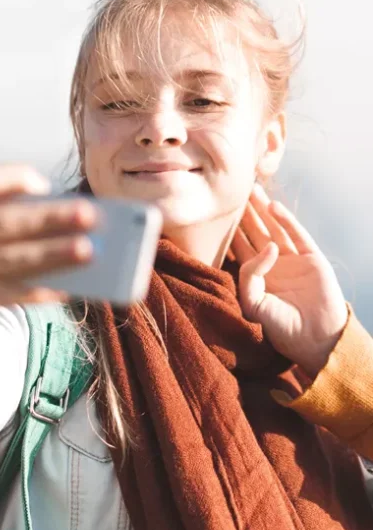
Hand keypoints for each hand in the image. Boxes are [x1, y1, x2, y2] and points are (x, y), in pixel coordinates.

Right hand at [0, 165, 96, 391]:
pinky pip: (2, 296)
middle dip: (48, 219)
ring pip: (6, 261)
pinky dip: (34, 292)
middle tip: (89, 215)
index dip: (14, 179)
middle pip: (1, 224)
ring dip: (50, 255)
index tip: (45, 185)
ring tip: (87, 251)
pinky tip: (64, 290)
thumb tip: (44, 206)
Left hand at [230, 184, 347, 377]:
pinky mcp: (311, 258)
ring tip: (251, 189)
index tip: (216, 211)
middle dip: (244, 213)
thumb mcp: (253, 302)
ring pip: (274, 228)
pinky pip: (297, 235)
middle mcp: (272, 264)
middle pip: (254, 232)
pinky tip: (273, 207)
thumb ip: (250, 275)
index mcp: (255, 276)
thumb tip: (269, 247)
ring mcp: (292, 260)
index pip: (238, 246)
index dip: (229, 229)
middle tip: (232, 190)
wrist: (313, 340)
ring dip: (263, 209)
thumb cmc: (278, 327)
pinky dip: (286, 220)